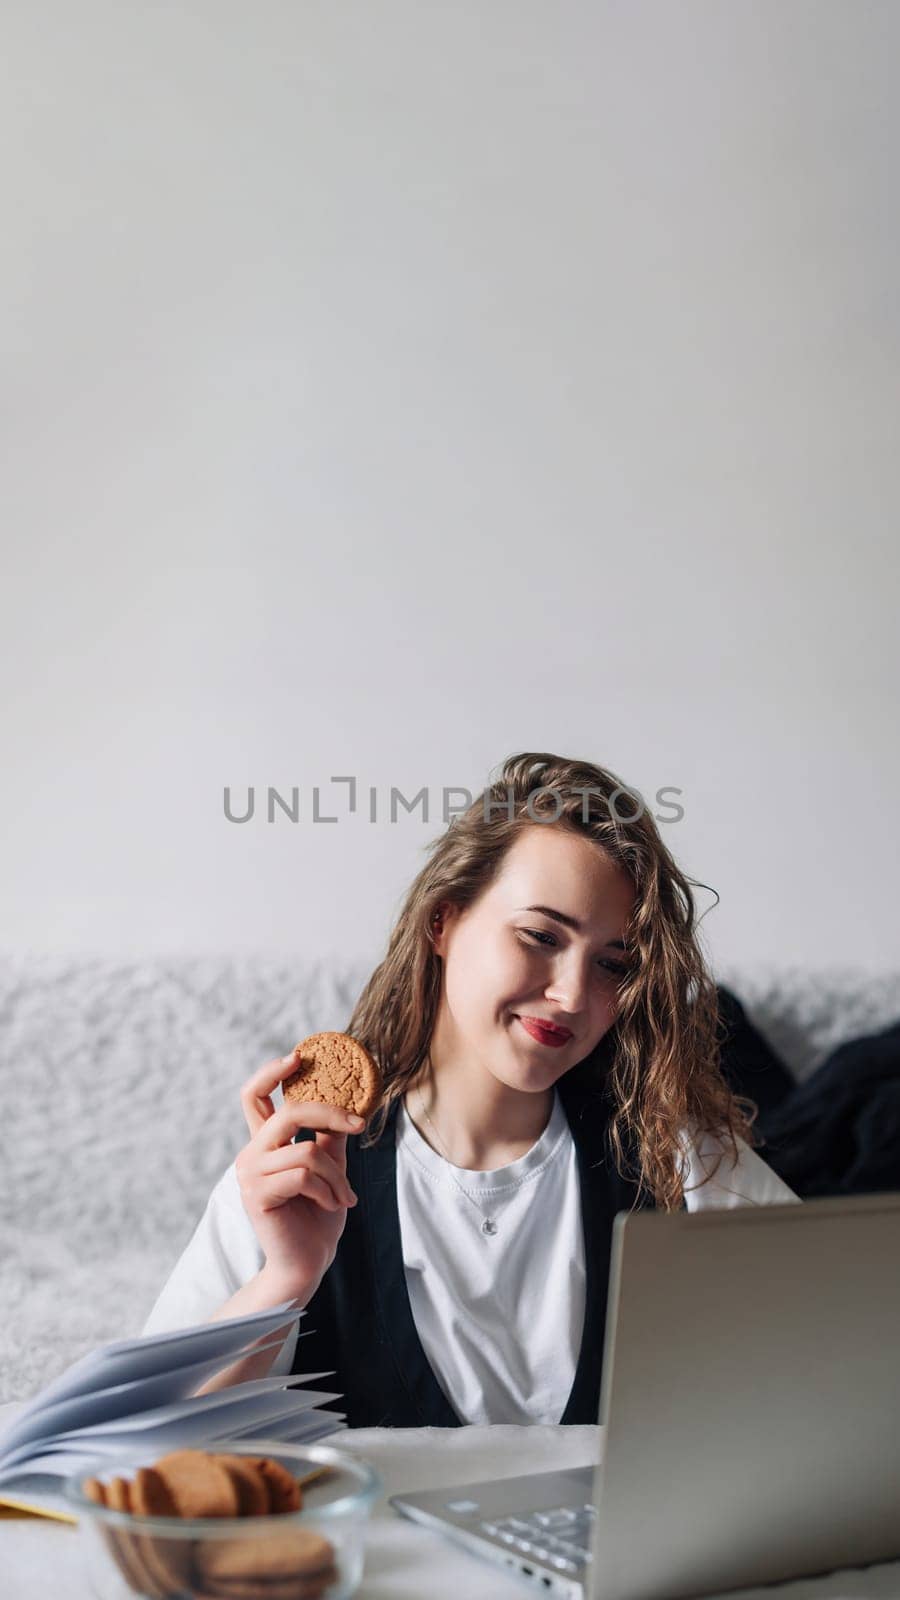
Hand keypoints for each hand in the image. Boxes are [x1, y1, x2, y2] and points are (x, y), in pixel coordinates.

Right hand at [235, 1055, 364, 1300]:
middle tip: (357, 1126)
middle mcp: (251, 1155)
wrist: (308, 1262)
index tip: (298, 1056)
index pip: (253, 1096)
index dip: (271, 1072)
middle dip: (329, 1114)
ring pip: (307, 1150)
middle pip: (289, 1113)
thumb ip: (330, 1137)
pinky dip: (328, 1190)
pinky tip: (332, 1206)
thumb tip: (348, 1104)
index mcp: (264, 1144)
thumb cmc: (318, 1217)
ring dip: (337, 1174)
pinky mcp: (257, 1195)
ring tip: (345, 1196)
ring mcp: (250, 1175)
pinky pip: (304, 1175)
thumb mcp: (331, 1169)